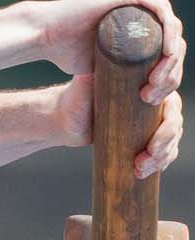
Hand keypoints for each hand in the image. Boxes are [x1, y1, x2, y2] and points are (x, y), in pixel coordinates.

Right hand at [35, 0, 183, 100]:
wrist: (44, 37)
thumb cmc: (65, 53)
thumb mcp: (101, 66)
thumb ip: (118, 72)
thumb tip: (132, 96)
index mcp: (136, 25)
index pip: (166, 48)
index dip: (170, 73)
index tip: (155, 96)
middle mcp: (137, 9)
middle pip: (171, 39)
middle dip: (171, 70)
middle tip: (154, 92)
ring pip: (170, 26)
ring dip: (172, 55)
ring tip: (158, 79)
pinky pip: (160, 8)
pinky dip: (169, 30)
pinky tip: (166, 53)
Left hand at [51, 74, 182, 176]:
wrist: (66, 119)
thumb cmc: (75, 98)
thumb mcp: (83, 86)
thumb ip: (89, 76)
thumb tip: (91, 68)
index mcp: (146, 84)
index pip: (169, 96)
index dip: (168, 112)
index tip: (153, 125)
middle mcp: (153, 103)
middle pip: (174, 122)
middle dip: (165, 140)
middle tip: (149, 152)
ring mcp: (151, 123)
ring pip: (171, 141)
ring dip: (162, 157)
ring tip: (140, 167)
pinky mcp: (145, 140)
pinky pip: (164, 153)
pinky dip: (159, 163)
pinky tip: (145, 171)